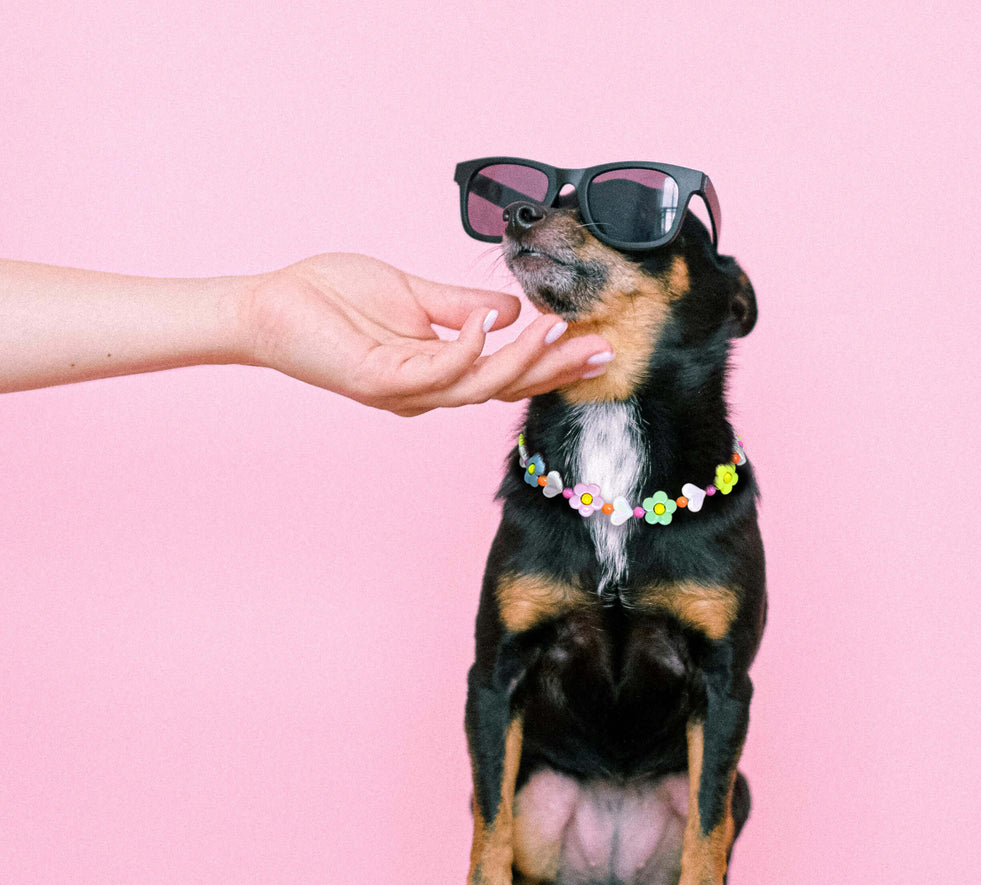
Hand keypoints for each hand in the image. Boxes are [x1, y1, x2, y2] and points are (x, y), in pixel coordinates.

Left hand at [244, 253, 612, 415]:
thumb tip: (512, 308)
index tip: (592, 340)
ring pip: (479, 386)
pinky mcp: (383, 381)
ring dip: (524, 360)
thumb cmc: (334, 298)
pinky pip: (438, 371)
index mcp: (438, 369)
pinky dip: (471, 347)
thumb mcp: (415, 295)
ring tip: (559, 330)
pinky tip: (494, 322)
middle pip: (504, 387)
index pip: (505, 371)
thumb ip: (463, 305)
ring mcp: (406, 390)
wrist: (273, 305)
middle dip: (555, 369)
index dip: (550, 360)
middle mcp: (427, 389)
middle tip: (602, 349)